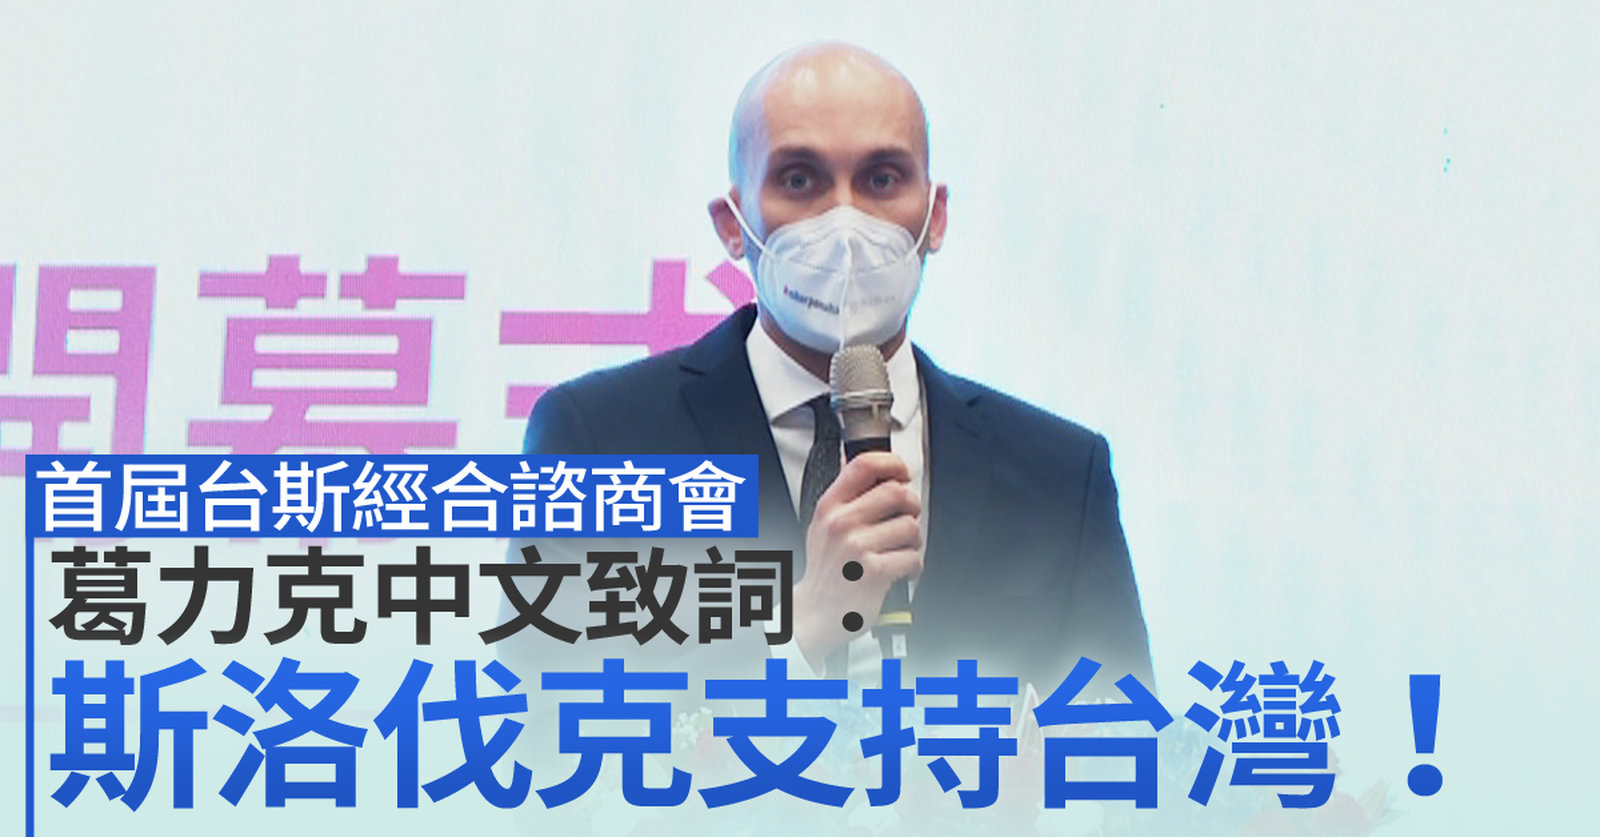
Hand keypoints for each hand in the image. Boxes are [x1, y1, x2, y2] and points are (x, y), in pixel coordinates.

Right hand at [791, 451, 922, 670]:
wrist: (817, 613)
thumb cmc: (827, 570)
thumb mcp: (824, 525)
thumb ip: (847, 498)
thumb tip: (879, 471)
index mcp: (830, 506)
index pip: (864, 464)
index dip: (892, 463)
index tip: (902, 473)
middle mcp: (841, 523)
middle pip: (896, 492)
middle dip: (912, 505)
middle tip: (907, 517)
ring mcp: (857, 547)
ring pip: (910, 526)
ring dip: (913, 541)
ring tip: (900, 550)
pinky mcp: (875, 572)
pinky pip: (913, 557)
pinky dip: (914, 566)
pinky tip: (900, 570)